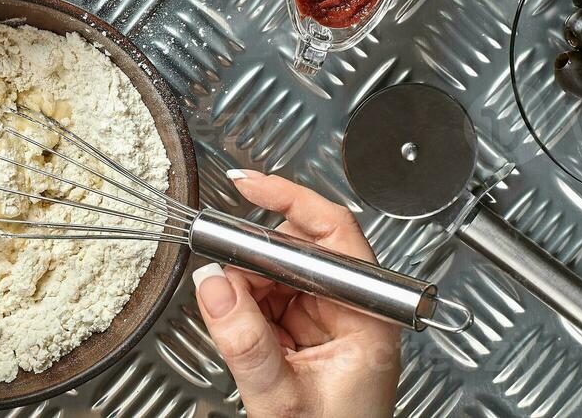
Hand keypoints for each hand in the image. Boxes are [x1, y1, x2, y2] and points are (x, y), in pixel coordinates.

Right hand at [192, 172, 399, 417]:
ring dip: (247, 285)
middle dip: (254, 256)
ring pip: (280, 273)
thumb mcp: (282, 398)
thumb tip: (212, 283)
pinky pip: (271, 300)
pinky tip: (241, 325)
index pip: (333, 234)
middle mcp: (354, 311)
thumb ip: (245, 341)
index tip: (249, 185)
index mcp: (369, 317)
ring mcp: (331, 323)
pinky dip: (247, 306)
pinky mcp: (309, 336)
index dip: (289, 200)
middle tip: (222, 266)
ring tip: (236, 315)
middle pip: (301, 249)